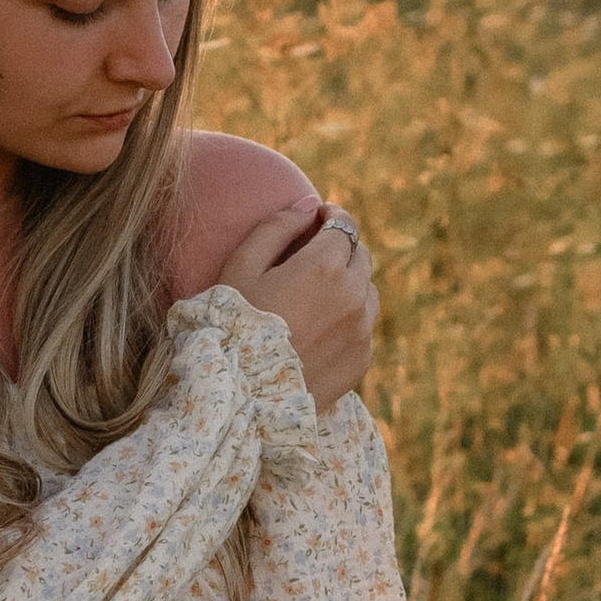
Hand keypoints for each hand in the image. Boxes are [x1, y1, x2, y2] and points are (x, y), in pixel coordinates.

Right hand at [218, 201, 377, 410]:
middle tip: (314, 256)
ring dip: (350, 284)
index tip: (318, 219)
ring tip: (317, 295)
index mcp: (325, 266)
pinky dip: (349, 320)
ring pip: (367, 292)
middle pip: (361, 256)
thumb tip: (310, 205)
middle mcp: (353, 296)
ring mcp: (361, 331)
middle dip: (341, 249)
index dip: (331, 216)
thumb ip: (278, 227)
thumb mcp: (242, 267)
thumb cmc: (233, 326)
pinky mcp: (361, 361)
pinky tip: (320, 329)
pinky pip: (364, 328)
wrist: (240, 396)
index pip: (345, 225)